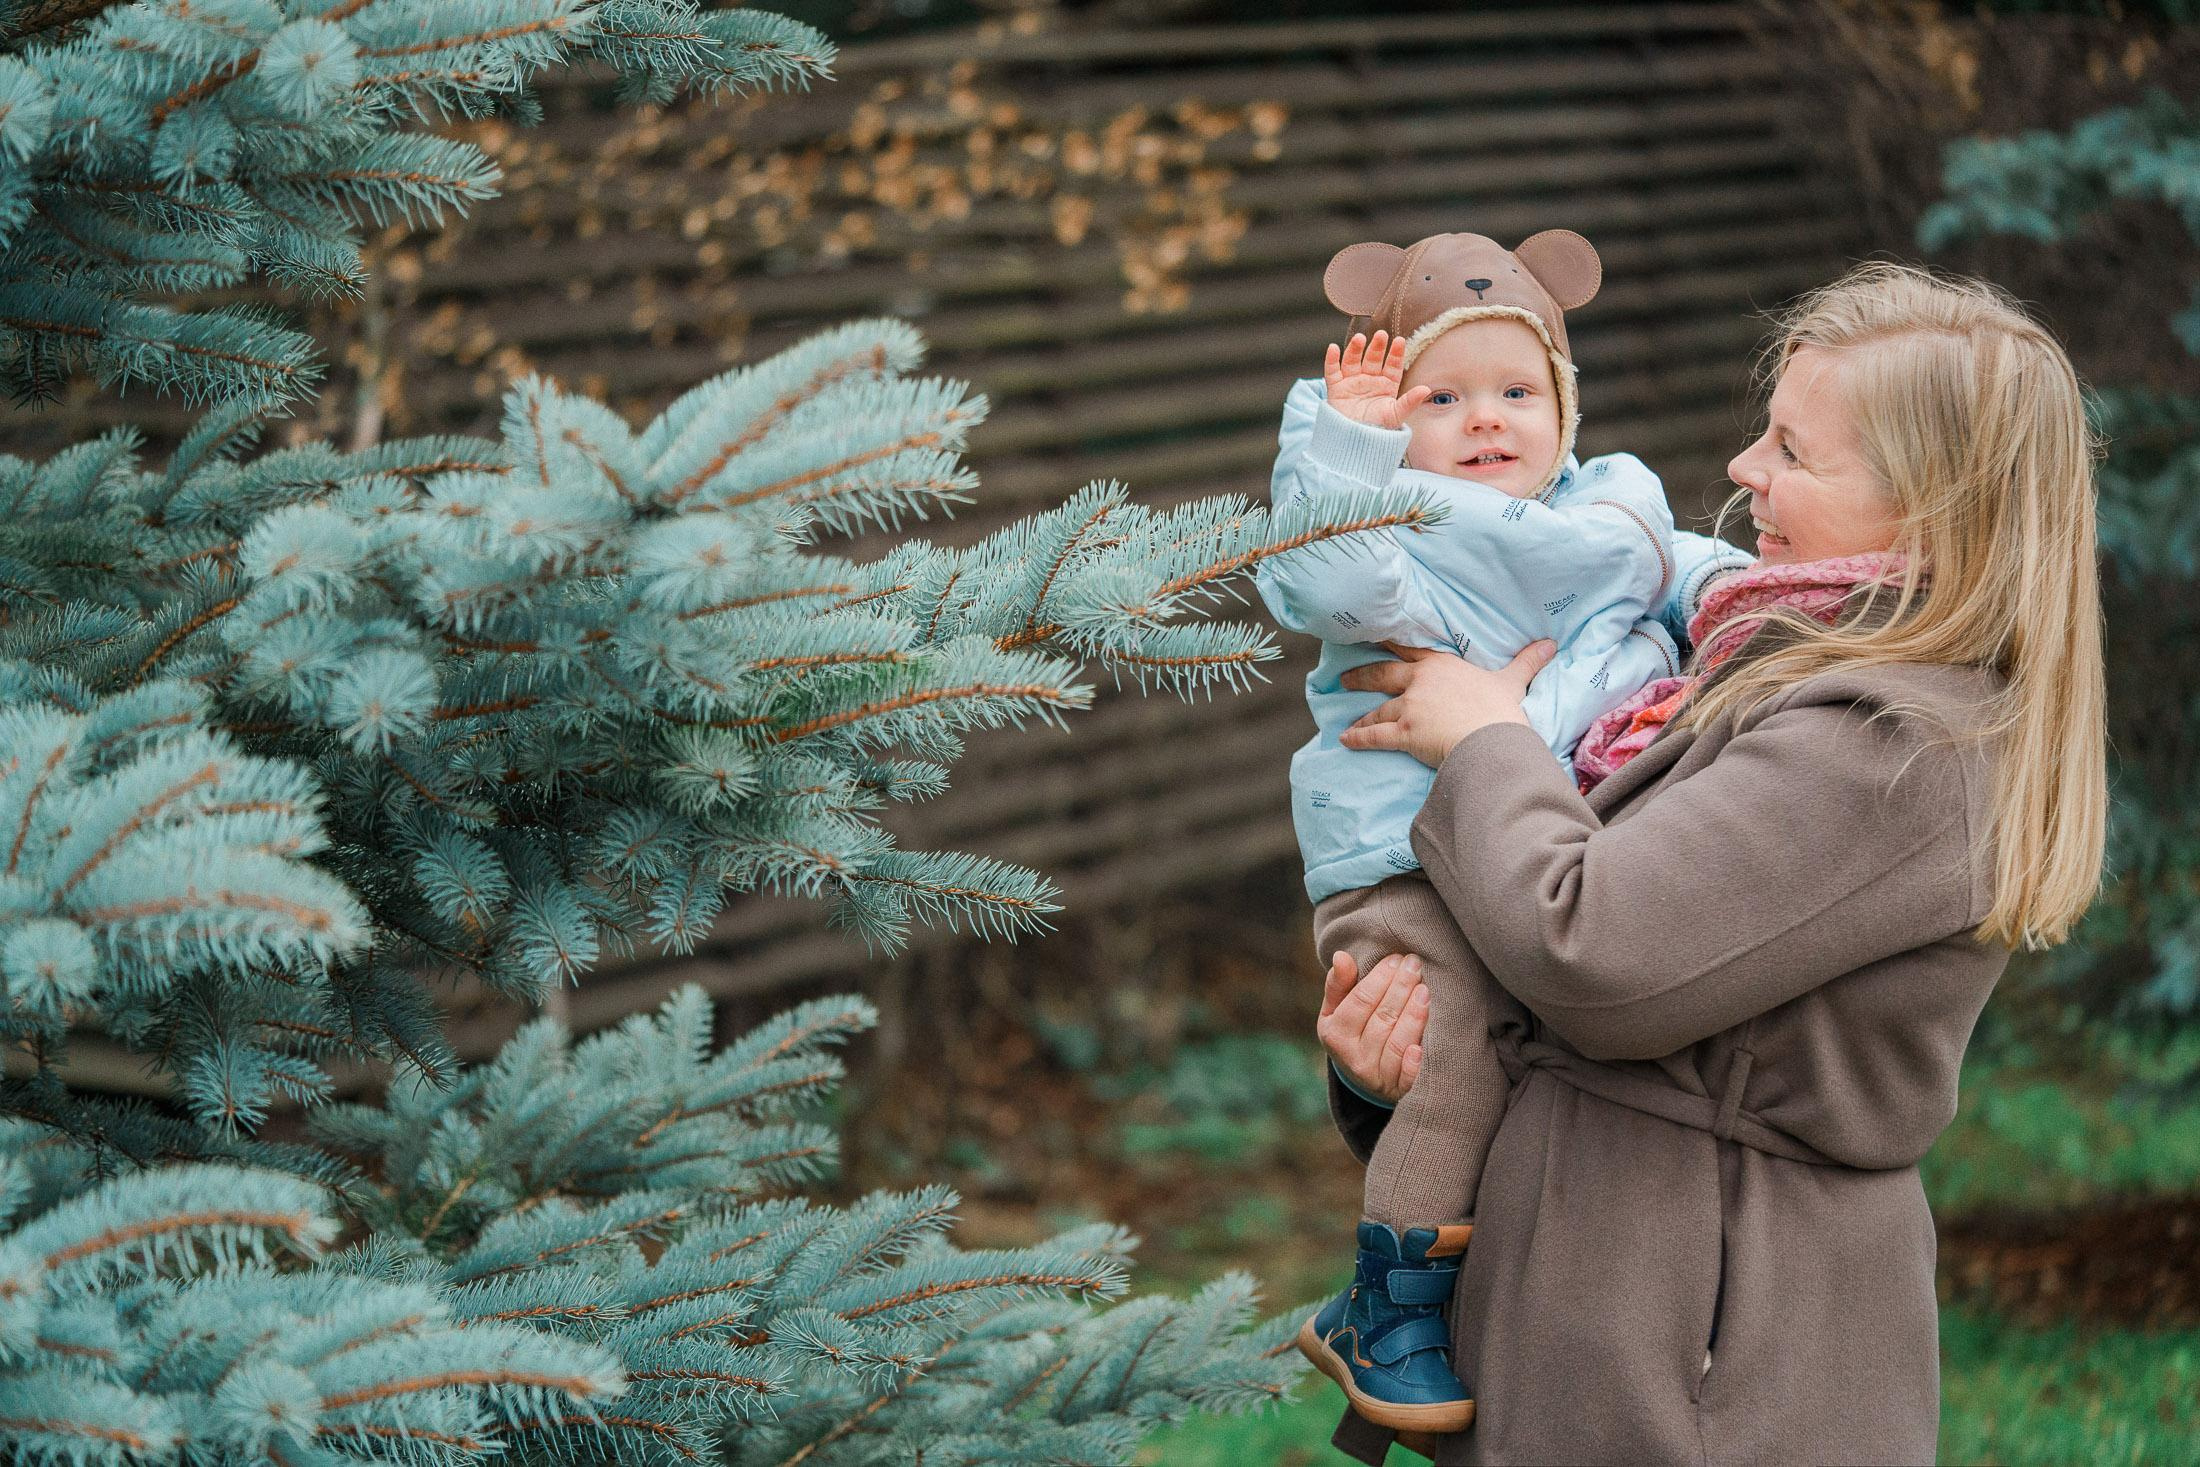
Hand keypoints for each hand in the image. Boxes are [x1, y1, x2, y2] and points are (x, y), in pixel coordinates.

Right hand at [1317, 949, 1428, 1104]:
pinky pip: (1406, 1078)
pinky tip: (1421, 1047)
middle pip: (1382, 1018)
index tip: (1396, 959)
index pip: (1360, 1001)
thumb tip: (1341, 956)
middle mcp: (1353, 1058)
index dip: (1379, 978)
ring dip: (1413, 1016)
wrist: (1363, 1078)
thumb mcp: (1336, 1010)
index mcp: (1335, 1034)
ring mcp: (1375, 1077)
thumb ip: (1338, 984)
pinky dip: (1413, 1064)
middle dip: (1400, 988)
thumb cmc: (1352, 1032)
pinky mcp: (1397, 1091)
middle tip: (1415, 964)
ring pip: (1397, 1043)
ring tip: (1425, 990)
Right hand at [1325, 330, 1433, 431]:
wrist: (1356, 443)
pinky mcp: (1336, 389)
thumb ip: (1410, 401)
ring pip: (1353, 360)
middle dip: (1377, 347)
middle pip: (1373, 358)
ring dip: (1355, 349)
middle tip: (1381, 335)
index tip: (1400, 341)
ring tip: (1359, 339)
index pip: (1392, 365)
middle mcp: (1369, 380)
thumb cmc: (1378, 430)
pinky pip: (1332, 371)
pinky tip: (1334, 348)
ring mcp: (1352, 383)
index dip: (1395, 353)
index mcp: (1386, 385)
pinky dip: (1332, 360)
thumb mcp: (1396, 415)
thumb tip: (1426, 389)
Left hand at [1339, 639, 1556, 767]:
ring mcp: (1409, 707)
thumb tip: (1550, 644)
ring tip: (1349, 720)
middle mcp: (1420, 683)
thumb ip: (1527, 661)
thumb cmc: (1501, 710)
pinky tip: (1345, 740)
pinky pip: (1375, 736)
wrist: (1493, 738)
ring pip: (1378, 710)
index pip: (1411, 650)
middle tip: (1344, 678)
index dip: (1390, 644)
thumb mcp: (1513, 681)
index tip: (1373, 637)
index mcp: (1441, 667)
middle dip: (1362, 676)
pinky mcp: (1404, 733)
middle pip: (1383, 675)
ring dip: (1362, 715)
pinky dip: (1358, 738)